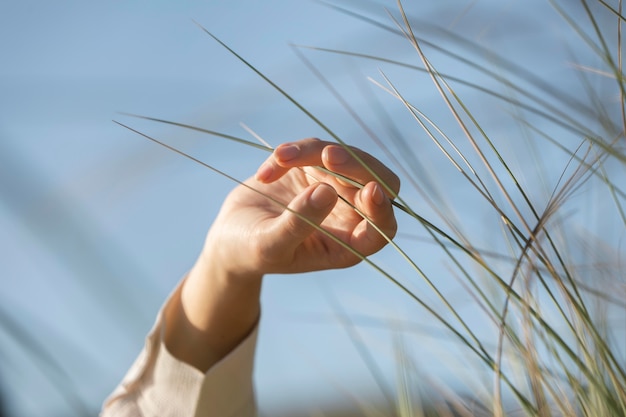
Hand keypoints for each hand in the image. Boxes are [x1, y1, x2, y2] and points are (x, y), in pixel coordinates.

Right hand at [202, 137, 399, 277]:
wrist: (231, 236)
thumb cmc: (252, 252)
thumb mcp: (271, 244)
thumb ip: (299, 223)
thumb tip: (328, 192)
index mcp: (349, 245)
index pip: (382, 227)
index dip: (381, 209)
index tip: (369, 190)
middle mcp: (349, 215)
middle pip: (374, 182)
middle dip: (355, 166)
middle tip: (327, 155)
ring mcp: (334, 188)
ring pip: (343, 158)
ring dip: (313, 152)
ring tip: (279, 158)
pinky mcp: (315, 169)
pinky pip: (315, 148)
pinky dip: (292, 152)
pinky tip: (267, 171)